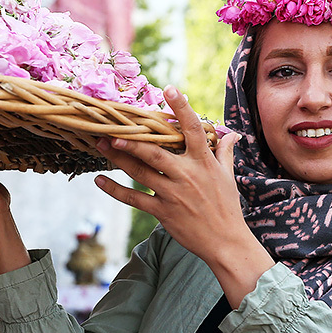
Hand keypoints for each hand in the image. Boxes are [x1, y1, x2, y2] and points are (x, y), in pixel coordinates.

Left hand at [94, 86, 273, 306]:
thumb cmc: (227, 207)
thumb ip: (224, 152)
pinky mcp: (162, 212)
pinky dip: (115, 190)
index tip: (169, 89)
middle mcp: (186, 175)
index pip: (193, 129)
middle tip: (112, 127)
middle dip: (132, 140)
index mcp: (203, 163)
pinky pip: (134, 199)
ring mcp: (172, 194)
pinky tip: (99, 181)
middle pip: (155, 152)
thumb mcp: (228, 176)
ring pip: (140, 172)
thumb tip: (232, 134)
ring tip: (100, 144)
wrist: (226, 243)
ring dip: (118, 159)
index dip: (181, 108)